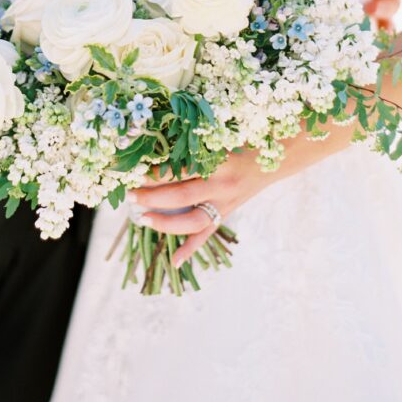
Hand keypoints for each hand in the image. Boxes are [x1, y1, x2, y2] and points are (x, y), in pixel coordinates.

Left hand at [129, 151, 266, 267]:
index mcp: (216, 162)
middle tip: (130, 195)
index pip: (179, 170)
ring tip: (143, 219)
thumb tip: (154, 152)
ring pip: (193, 221)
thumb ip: (191, 148)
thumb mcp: (216, 141)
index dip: (155, 172)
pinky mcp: (225, 215)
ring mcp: (224, 204)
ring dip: (166, 223)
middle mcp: (220, 185)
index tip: (134, 171)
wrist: (270, 161)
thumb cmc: (238, 145)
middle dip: (152, 197)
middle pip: (182, 196)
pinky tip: (174, 261)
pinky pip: (206, 235)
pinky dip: (191, 249)